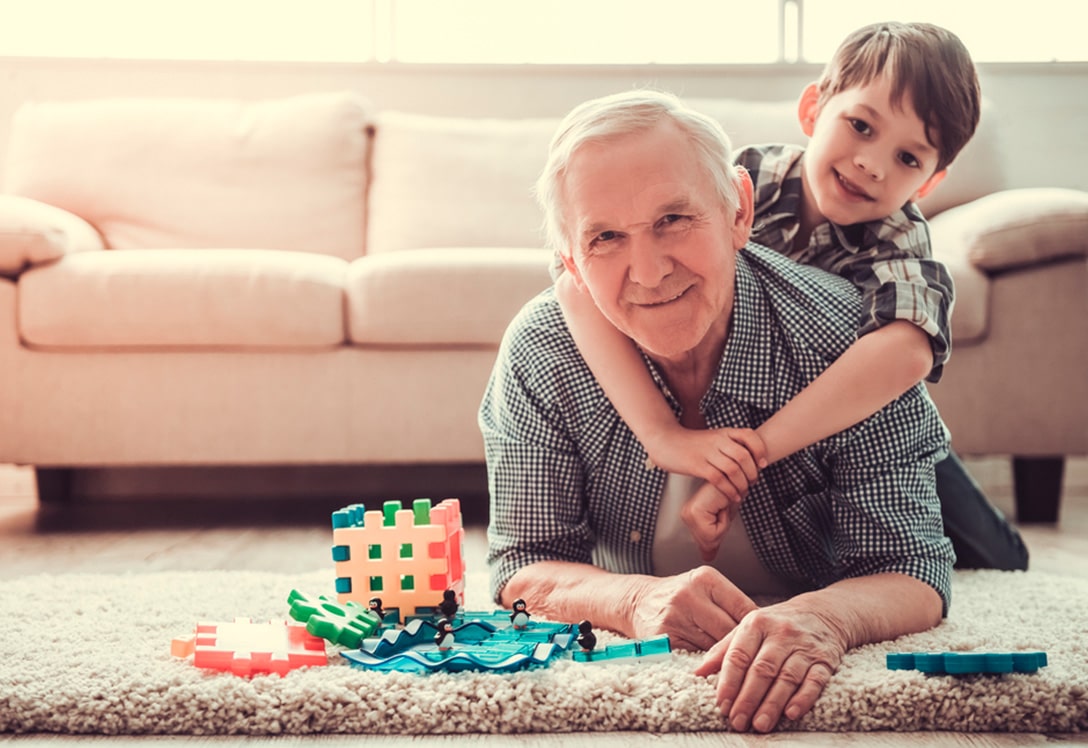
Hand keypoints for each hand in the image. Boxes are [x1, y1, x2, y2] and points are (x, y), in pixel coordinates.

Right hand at [628, 566, 758, 650]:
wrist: (638, 601)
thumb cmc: (680, 595)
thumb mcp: (704, 585)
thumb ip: (730, 602)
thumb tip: (765, 627)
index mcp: (704, 578)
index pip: (743, 607)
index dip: (756, 627)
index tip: (764, 638)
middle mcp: (688, 595)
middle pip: (730, 630)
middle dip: (741, 644)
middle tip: (750, 655)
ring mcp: (674, 617)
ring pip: (714, 646)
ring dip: (724, 656)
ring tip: (731, 661)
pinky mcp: (664, 638)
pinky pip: (695, 656)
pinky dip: (705, 662)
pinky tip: (709, 662)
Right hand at [644, 427, 766, 503]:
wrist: (665, 440)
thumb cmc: (690, 443)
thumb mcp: (712, 437)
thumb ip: (728, 444)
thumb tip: (749, 458)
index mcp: (723, 432)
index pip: (749, 436)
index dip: (760, 450)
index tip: (762, 464)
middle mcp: (717, 440)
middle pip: (744, 456)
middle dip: (753, 473)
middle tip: (753, 482)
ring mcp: (707, 453)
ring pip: (733, 469)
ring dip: (742, 484)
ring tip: (743, 491)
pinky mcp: (697, 465)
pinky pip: (719, 479)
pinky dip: (729, 490)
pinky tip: (732, 496)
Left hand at [681, 482, 737, 562]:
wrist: (735, 476)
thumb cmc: (732, 493)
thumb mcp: (724, 520)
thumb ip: (714, 539)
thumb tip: (707, 558)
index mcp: (690, 516)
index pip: (708, 542)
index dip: (722, 530)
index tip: (723, 513)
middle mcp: (686, 515)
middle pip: (709, 541)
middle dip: (723, 527)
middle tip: (723, 508)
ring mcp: (690, 513)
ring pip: (711, 538)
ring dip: (725, 523)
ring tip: (723, 506)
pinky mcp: (696, 511)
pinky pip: (713, 532)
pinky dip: (724, 520)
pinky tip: (722, 504)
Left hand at [693, 598, 845, 732]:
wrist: (821, 612)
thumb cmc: (776, 624)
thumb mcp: (748, 628)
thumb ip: (723, 650)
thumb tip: (697, 672)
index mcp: (756, 624)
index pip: (739, 655)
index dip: (729, 682)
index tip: (721, 704)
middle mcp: (780, 633)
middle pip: (762, 670)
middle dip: (748, 698)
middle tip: (738, 721)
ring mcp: (804, 646)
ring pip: (787, 678)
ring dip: (772, 704)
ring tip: (759, 724)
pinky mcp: (824, 660)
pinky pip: (815, 681)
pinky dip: (803, 698)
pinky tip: (791, 713)